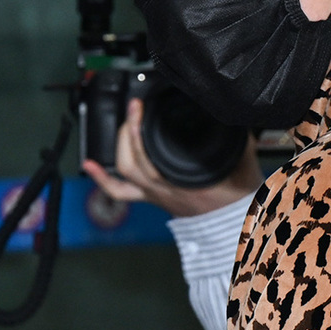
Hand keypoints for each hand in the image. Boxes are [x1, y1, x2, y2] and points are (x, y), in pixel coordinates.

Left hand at [82, 98, 262, 216]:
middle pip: (133, 159)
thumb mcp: (242, 158)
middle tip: (136, 109)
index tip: (140, 105)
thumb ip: (234, 134)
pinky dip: (101, 178)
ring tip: (125, 123)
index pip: (151, 150)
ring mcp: (156, 194)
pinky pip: (120, 191)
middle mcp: (165, 187)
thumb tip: (228, 110)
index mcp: (186, 178)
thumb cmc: (239, 197)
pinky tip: (88, 165)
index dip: (139, 126)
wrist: (237, 224)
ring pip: (125, 172)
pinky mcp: (152, 198)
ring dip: (120, 144)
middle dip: (130, 130)